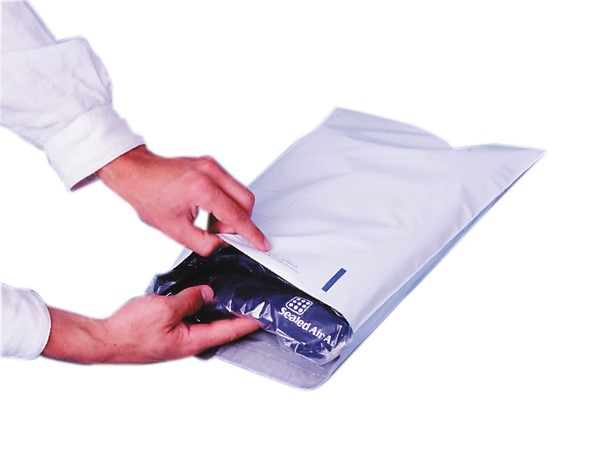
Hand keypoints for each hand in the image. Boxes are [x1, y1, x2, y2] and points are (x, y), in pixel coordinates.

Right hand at [43, 285, 260, 363]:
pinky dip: (197, 308)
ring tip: (230, 296)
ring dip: (216, 310)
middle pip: (219, 328)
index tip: (264, 316)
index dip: (248, 322)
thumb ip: (190, 299)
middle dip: (236, 315)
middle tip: (251, 302)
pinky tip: (199, 296)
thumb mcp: (165, 308)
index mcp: (191, 341)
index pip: (229, 330)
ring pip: (203, 322)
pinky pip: (188, 319)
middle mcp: (187, 342)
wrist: (103, 340)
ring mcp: (176, 339)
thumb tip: (207, 293)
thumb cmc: (130, 331)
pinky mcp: (166, 333)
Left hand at [98, 145, 269, 255]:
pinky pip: (230, 186)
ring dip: (232, 212)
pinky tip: (207, 211)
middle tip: (220, 232)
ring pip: (240, 193)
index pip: (236, 215)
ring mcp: (212, 165)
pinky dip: (225, 202)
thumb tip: (223, 244)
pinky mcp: (210, 164)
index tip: (261, 243)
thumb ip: (205, 243)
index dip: (251, 233)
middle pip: (247, 201)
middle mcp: (211, 172)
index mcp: (202, 189)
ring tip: (209, 221)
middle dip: (240, 222)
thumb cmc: (148, 197)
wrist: (135, 173)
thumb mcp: (175, 230)